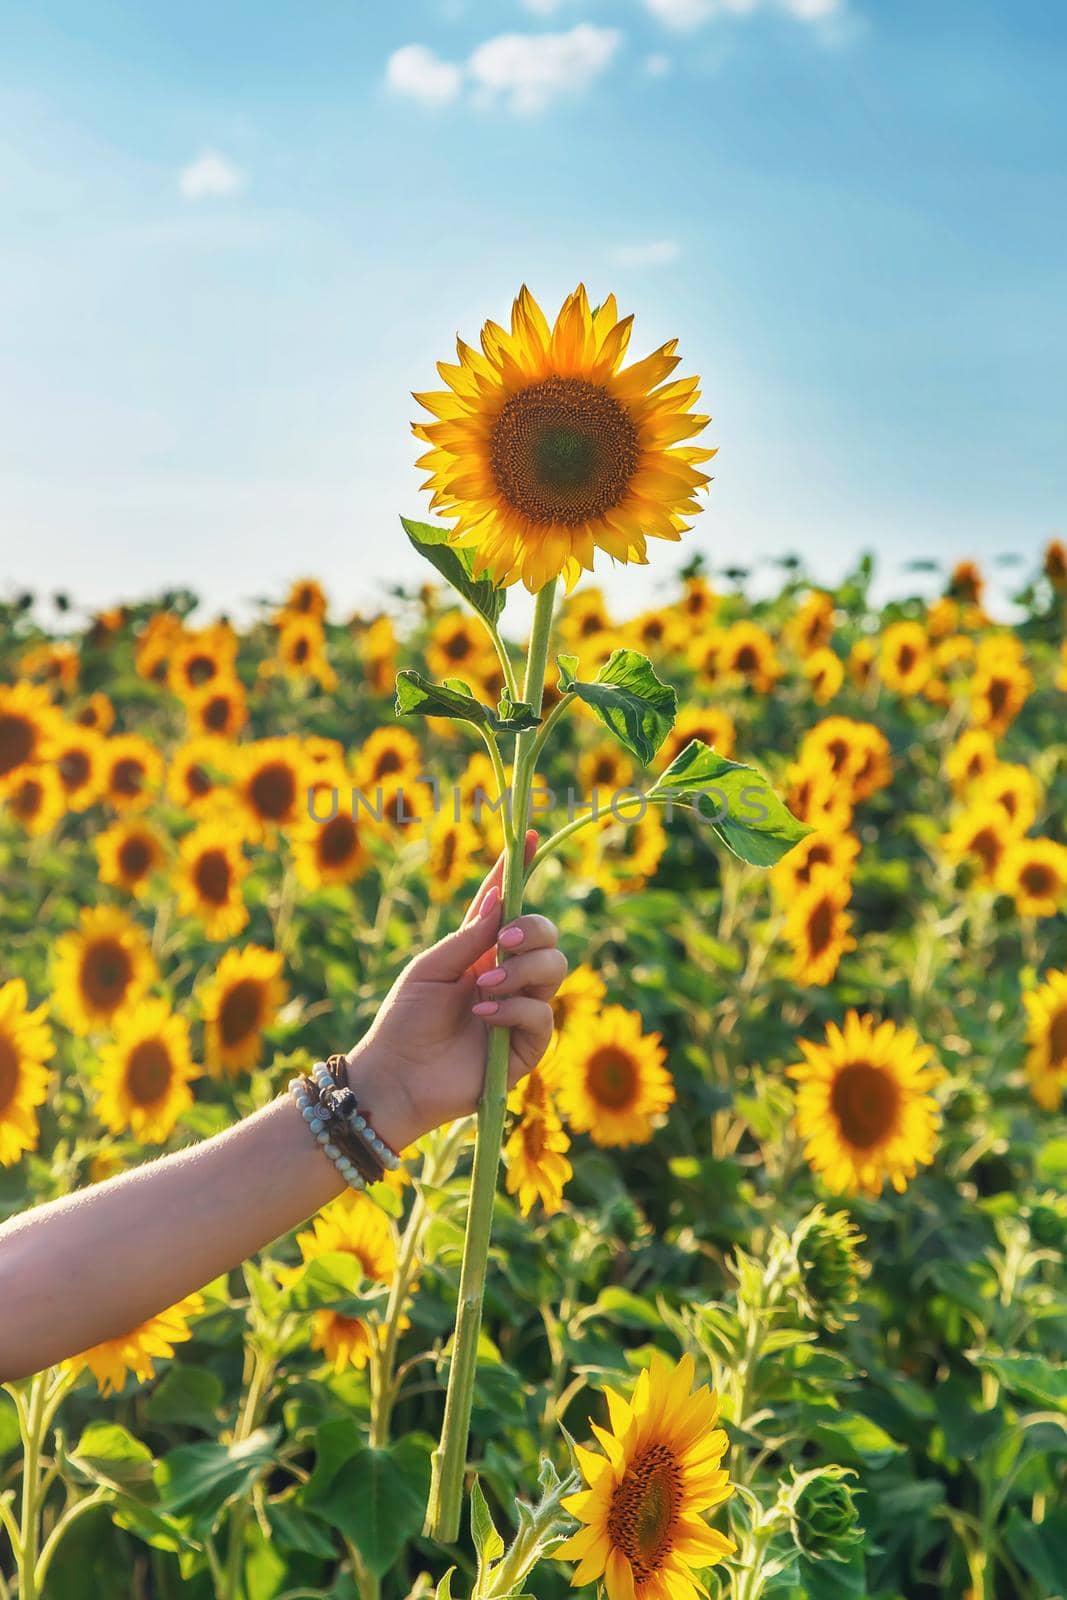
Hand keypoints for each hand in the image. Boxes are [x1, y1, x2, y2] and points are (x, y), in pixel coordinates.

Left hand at [347, 833, 566, 1150]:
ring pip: (555, 969)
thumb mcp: (430, 967)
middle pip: (545, 935)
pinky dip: (516, 1007)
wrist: (394, 1078)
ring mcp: (519, 1011)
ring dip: (523, 969)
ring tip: (484, 985)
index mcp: (480, 952)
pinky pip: (543, 1016)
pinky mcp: (525, 1048)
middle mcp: (507, 977)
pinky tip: (485, 1013)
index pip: (507, 907)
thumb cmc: (402, 1022)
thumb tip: (500, 902)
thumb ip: (469, 937)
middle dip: (532, 928)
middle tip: (502, 940)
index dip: (519, 872)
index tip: (529, 836)